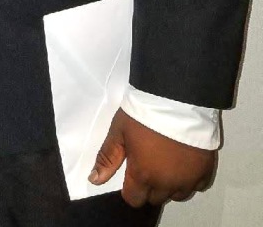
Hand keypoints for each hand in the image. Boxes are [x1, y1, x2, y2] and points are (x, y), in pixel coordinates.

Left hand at [89, 108, 215, 206]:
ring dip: (170, 185)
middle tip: (148, 162)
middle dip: (149, 186)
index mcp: (143, 175)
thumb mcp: (119, 132)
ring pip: (177, 195)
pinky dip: (190, 179)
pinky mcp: (205, 171)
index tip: (131, 174)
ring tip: (166, 162)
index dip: (130, 189)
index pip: (134, 199)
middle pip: (155, 198)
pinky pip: (198, 186)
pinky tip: (183, 162)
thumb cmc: (143, 114)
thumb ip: (107, 158)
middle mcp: (167, 184)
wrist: (176, 99)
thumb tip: (94, 180)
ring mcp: (188, 179)